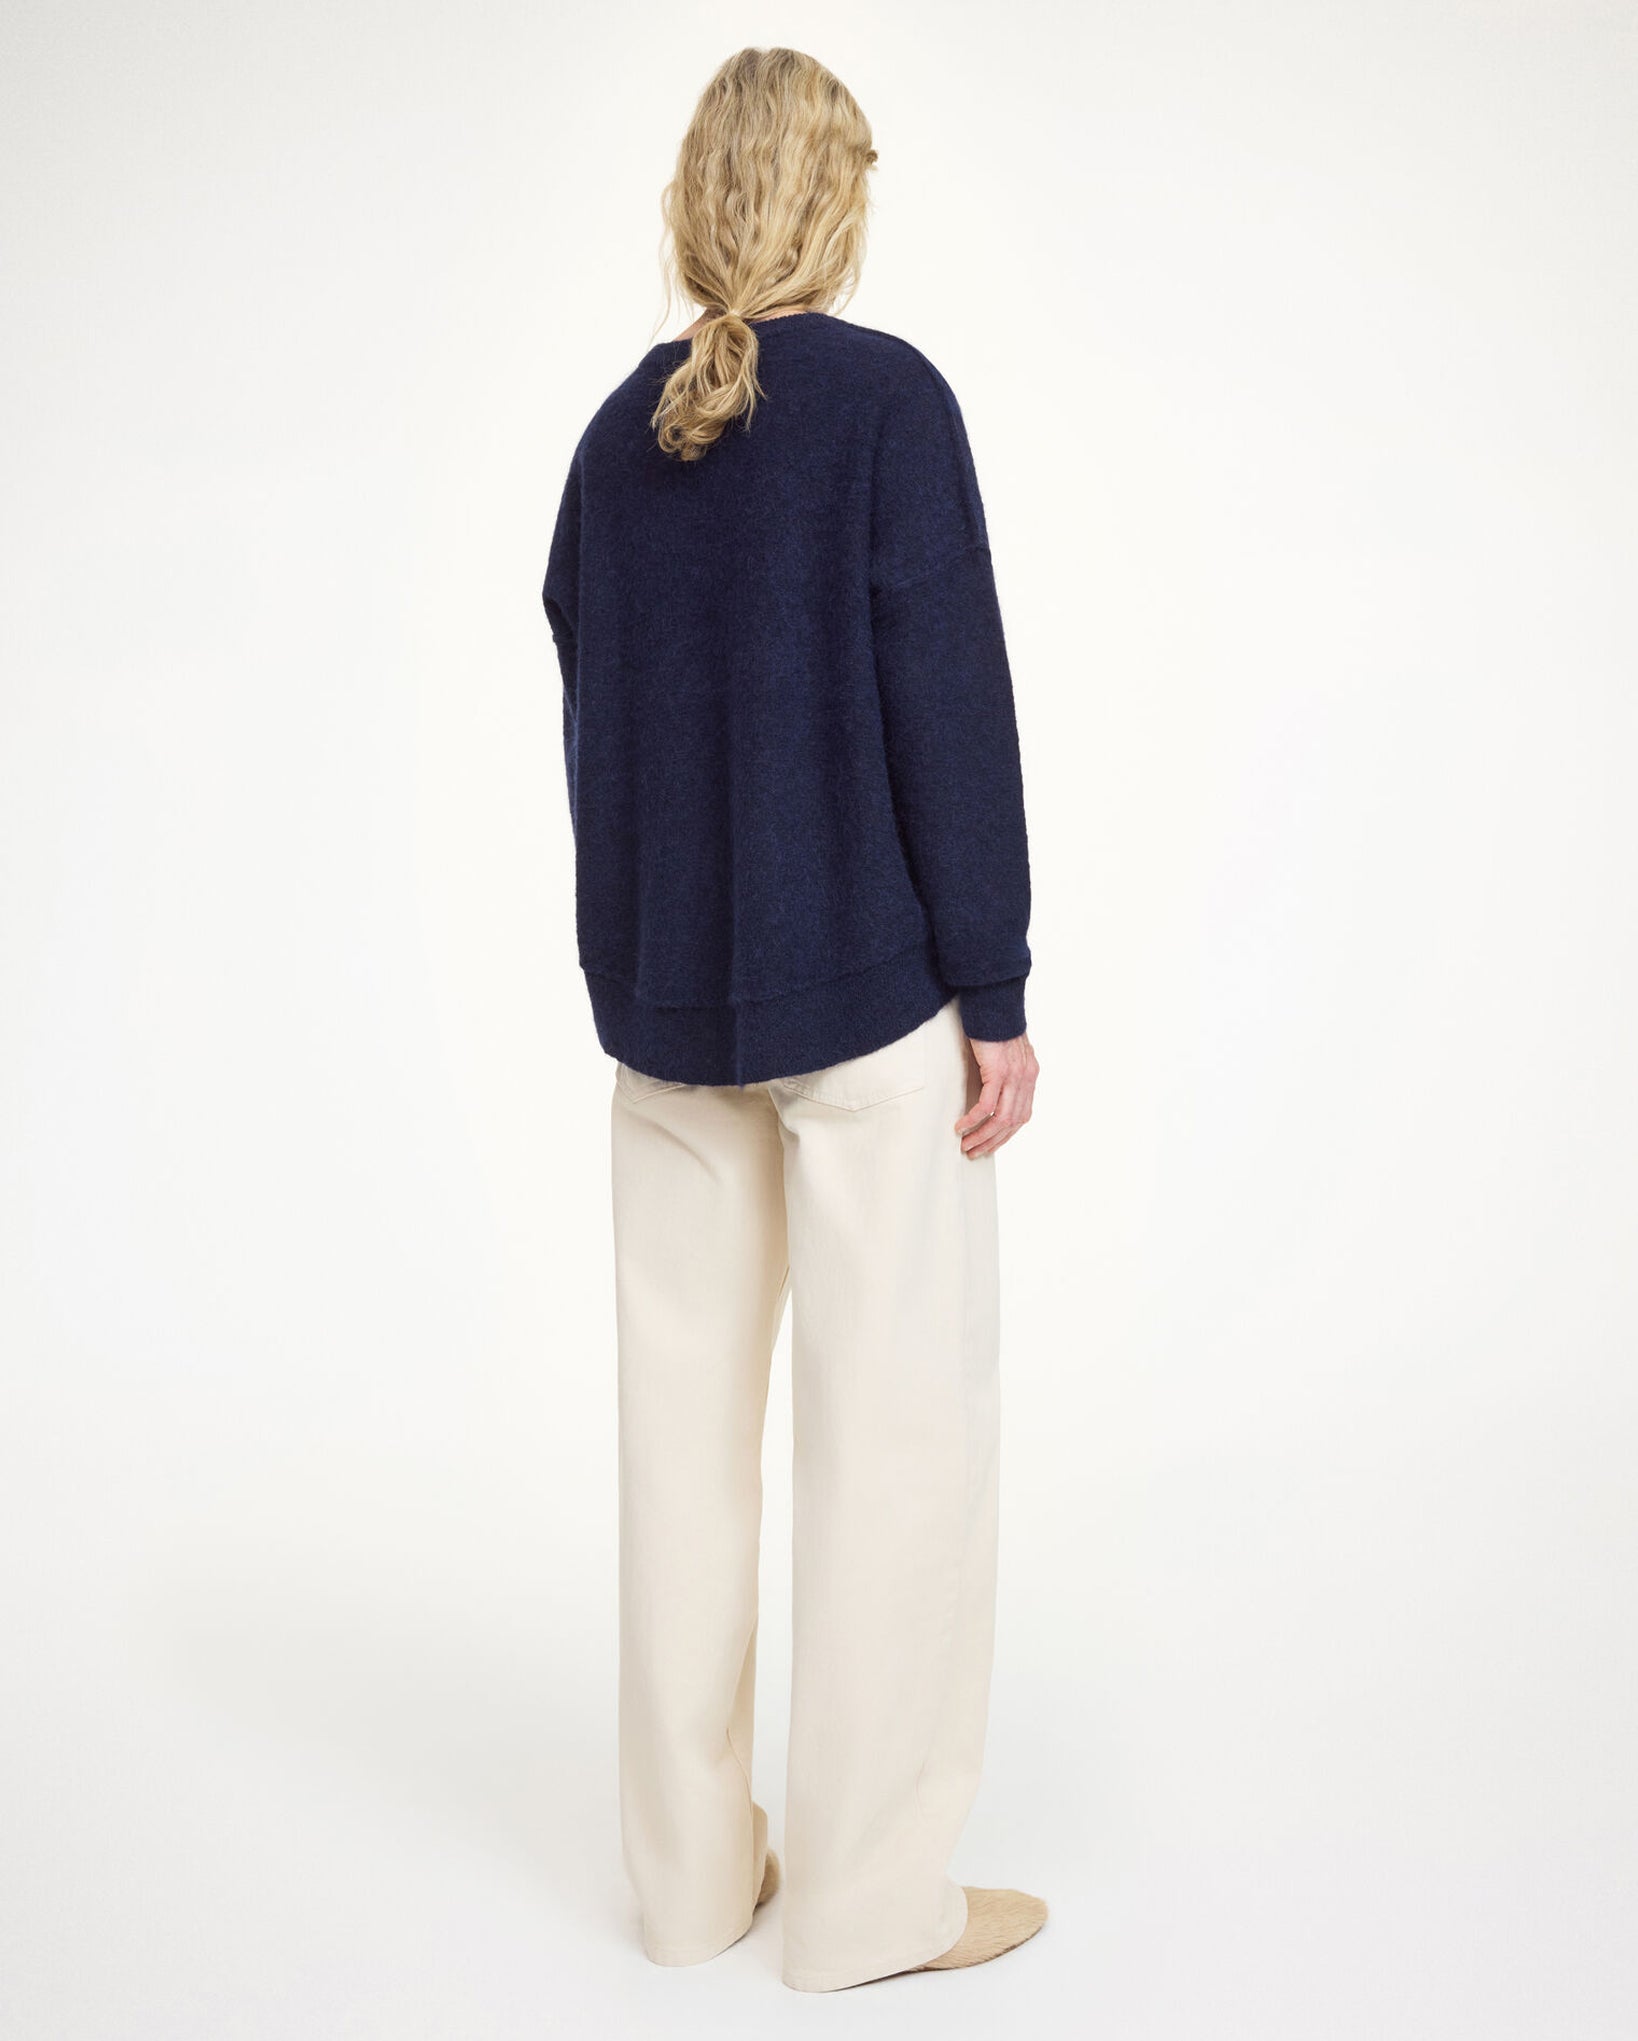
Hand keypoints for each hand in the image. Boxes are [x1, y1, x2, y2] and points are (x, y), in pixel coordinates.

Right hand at [954, 1031, 1037, 1156]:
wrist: (994, 1002)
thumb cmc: (994, 1023)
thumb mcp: (1005, 1051)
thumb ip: (1005, 1069)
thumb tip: (992, 1086)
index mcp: (1030, 1075)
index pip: (1022, 1115)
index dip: (1006, 1134)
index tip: (990, 1144)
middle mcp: (1026, 1078)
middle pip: (1013, 1122)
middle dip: (993, 1142)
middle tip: (975, 1152)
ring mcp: (1014, 1076)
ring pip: (1001, 1119)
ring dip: (982, 1136)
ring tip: (965, 1145)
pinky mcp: (998, 1072)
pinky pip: (986, 1105)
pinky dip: (973, 1119)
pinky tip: (961, 1127)